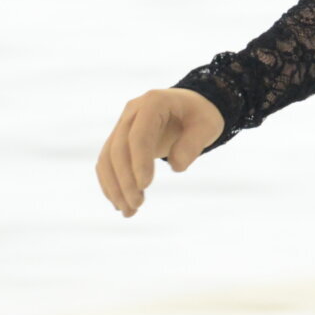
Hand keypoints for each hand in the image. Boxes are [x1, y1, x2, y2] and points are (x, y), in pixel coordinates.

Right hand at [96, 87, 223, 216]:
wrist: (190, 107)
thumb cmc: (200, 116)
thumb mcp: (208, 125)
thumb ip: (193, 143)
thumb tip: (176, 166)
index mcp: (153, 102)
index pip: (139, 135)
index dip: (139, 161)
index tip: (145, 186)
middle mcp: (132, 111)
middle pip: (118, 148)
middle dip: (125, 180)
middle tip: (137, 205)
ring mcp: (122, 125)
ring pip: (107, 158)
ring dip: (114, 187)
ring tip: (129, 211)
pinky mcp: (118, 140)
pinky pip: (107, 163)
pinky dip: (111, 184)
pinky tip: (120, 204)